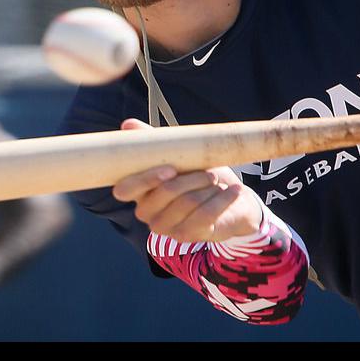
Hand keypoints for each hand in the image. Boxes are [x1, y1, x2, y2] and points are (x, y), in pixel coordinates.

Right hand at [112, 119, 262, 242]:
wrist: (230, 202)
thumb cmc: (198, 175)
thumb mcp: (178, 155)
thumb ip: (153, 141)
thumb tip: (127, 124)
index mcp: (137, 192)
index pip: (124, 190)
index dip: (145, 179)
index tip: (171, 168)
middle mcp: (146, 213)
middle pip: (165, 191)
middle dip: (192, 177)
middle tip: (210, 171)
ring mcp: (165, 227)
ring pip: (188, 201)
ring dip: (209, 186)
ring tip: (218, 180)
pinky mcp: (186, 236)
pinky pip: (206, 214)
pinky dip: (224, 199)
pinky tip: (234, 191)